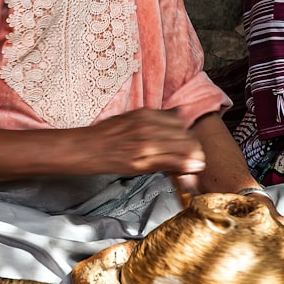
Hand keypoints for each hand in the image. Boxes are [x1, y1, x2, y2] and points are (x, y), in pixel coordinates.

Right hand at [75, 108, 206, 176]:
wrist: (85, 148)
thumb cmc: (104, 134)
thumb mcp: (130, 118)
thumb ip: (152, 118)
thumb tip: (176, 115)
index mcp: (145, 114)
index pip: (179, 122)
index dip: (186, 134)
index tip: (188, 142)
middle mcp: (148, 126)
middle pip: (184, 135)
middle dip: (193, 146)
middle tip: (196, 155)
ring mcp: (146, 144)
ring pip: (182, 148)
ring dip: (193, 156)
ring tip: (197, 164)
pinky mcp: (142, 161)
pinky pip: (171, 162)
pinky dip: (185, 166)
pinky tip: (193, 169)